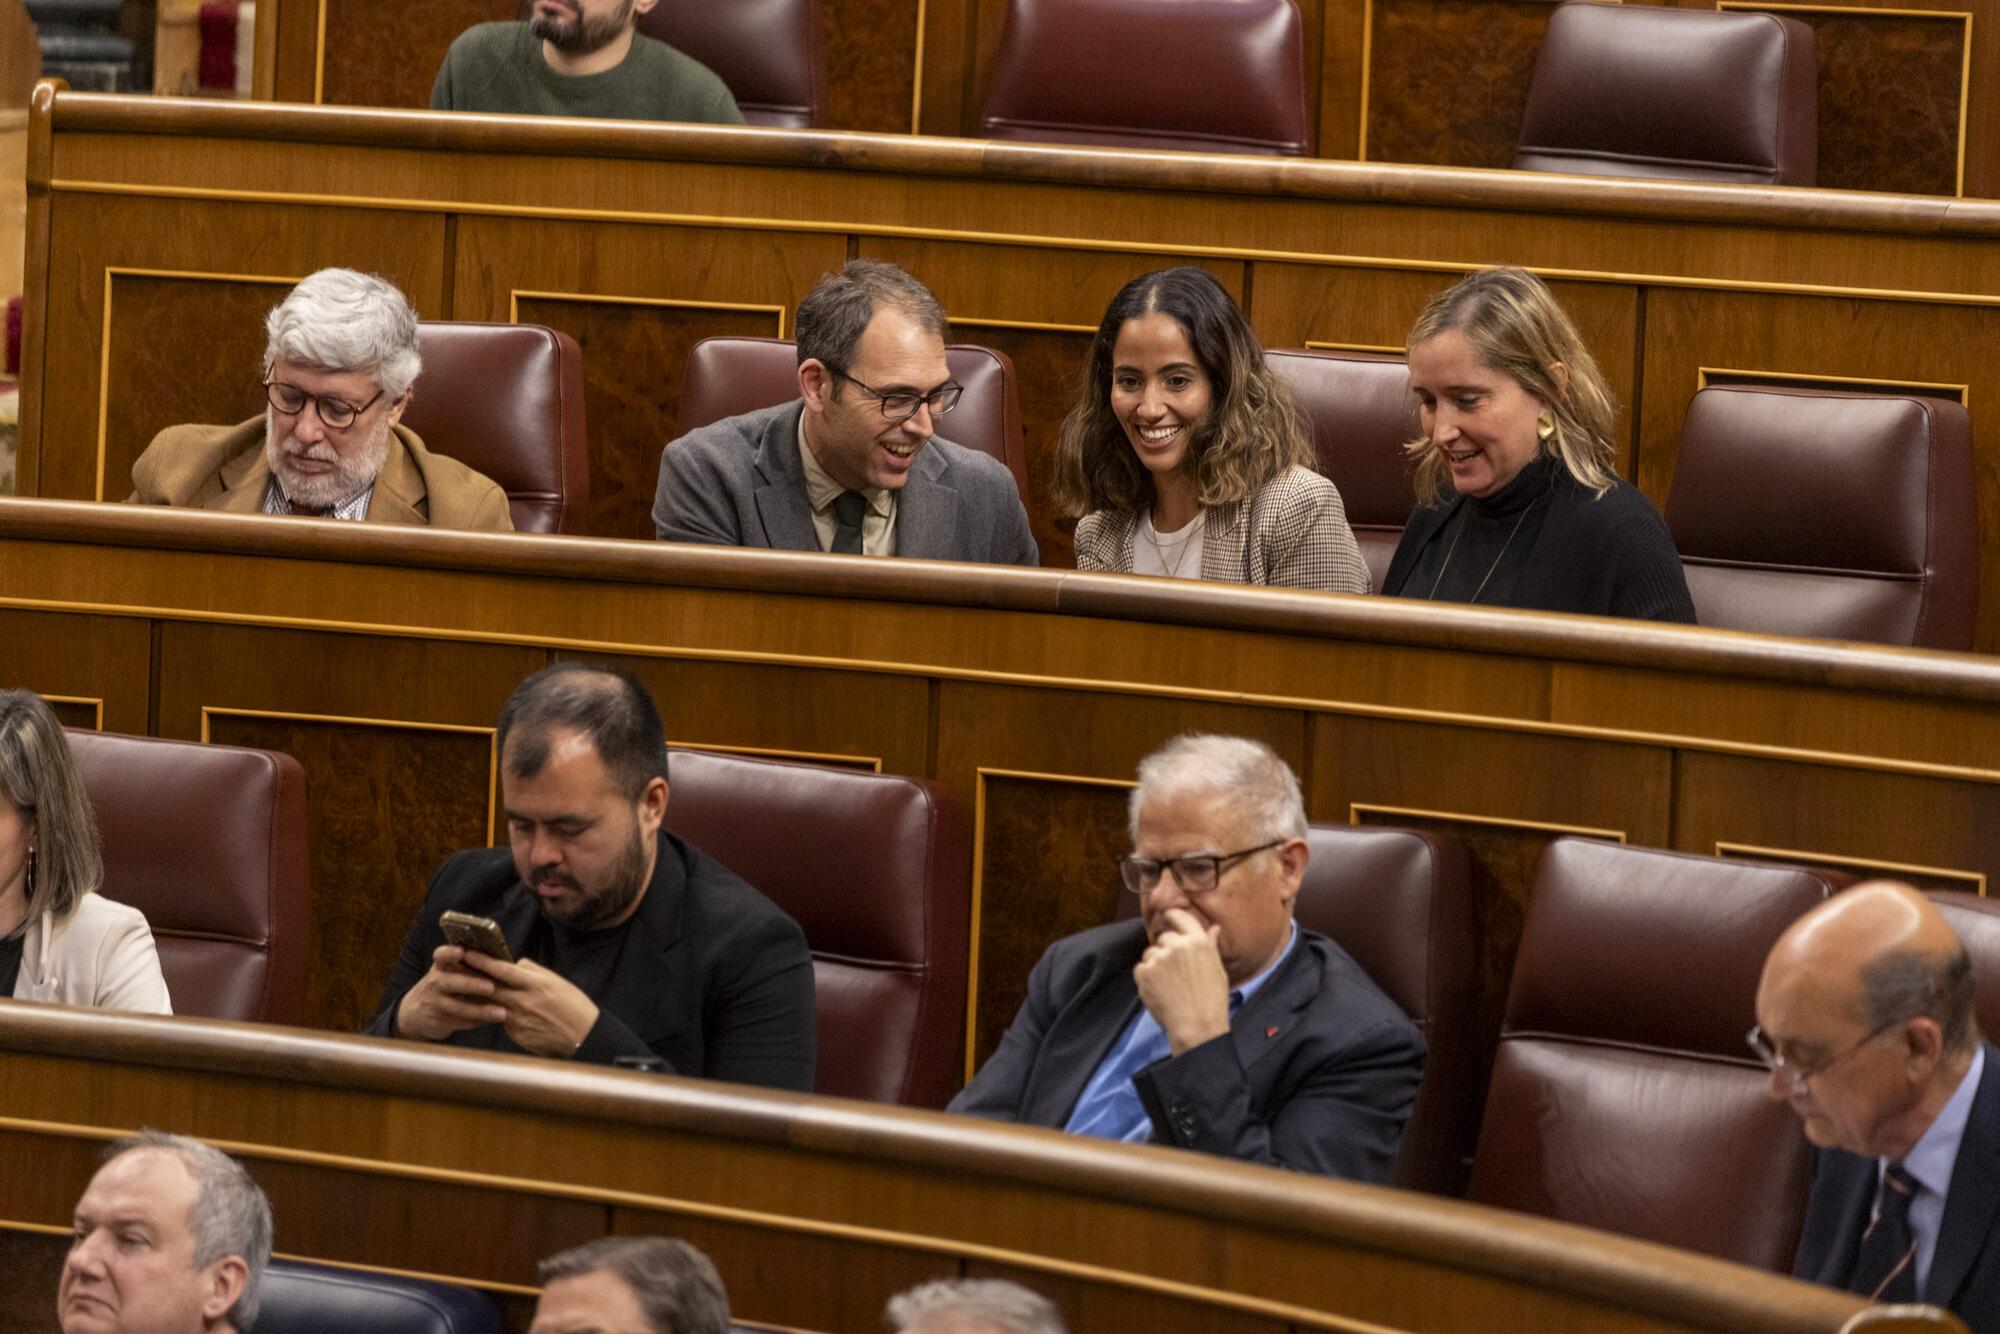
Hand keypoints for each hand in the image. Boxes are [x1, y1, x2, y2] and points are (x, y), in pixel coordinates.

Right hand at [393, 944, 507, 1041]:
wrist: (415, 1012)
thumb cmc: (445, 986)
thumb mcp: (449, 972)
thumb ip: (470, 966)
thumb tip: (507, 962)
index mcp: (441, 966)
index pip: (441, 955)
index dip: (449, 953)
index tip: (461, 952)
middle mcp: (435, 982)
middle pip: (451, 982)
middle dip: (472, 985)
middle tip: (491, 987)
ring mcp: (435, 1003)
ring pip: (458, 1007)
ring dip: (480, 1010)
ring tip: (501, 1013)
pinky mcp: (439, 1020)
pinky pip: (459, 1022)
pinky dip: (477, 1022)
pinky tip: (493, 1021)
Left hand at [460, 951, 599, 1058]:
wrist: (584, 1037)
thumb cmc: (574, 1006)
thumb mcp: (556, 982)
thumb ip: (533, 972)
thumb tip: (516, 965)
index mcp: (535, 985)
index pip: (502, 970)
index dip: (483, 961)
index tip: (467, 953)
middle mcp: (524, 1002)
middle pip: (490, 988)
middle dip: (472, 977)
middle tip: (456, 969)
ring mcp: (518, 1021)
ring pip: (492, 1006)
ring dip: (480, 998)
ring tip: (466, 990)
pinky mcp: (517, 1036)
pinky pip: (503, 1022)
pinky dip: (500, 1016)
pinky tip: (498, 1013)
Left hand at [1133, 908, 1231, 1055]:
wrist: (1197, 1027)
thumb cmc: (1212, 1001)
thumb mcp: (1217, 969)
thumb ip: (1210, 945)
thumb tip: (1213, 928)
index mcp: (1198, 941)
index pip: (1179, 915)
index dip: (1172, 917)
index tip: (1169, 920)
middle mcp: (1177, 945)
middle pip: (1163, 938)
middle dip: (1167, 950)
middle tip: (1177, 972)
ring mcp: (1159, 958)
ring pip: (1150, 953)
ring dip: (1155, 964)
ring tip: (1170, 985)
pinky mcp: (1144, 973)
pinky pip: (1140, 968)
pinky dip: (1146, 978)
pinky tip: (1160, 991)